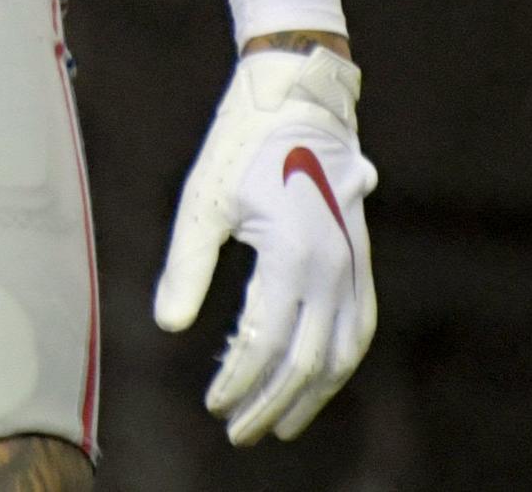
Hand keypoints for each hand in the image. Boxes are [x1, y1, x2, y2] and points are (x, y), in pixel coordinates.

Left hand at [156, 44, 376, 443]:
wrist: (297, 99)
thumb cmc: (240, 147)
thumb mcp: (203, 203)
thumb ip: (187, 268)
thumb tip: (170, 327)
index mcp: (293, 255)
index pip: (264, 342)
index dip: (238, 380)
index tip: (213, 404)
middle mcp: (334, 268)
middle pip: (305, 361)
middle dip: (270, 402)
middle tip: (238, 431)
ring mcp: (354, 265)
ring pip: (340, 353)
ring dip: (310, 394)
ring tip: (280, 423)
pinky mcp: (361, 258)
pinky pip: (358, 326)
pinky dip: (339, 363)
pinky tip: (317, 379)